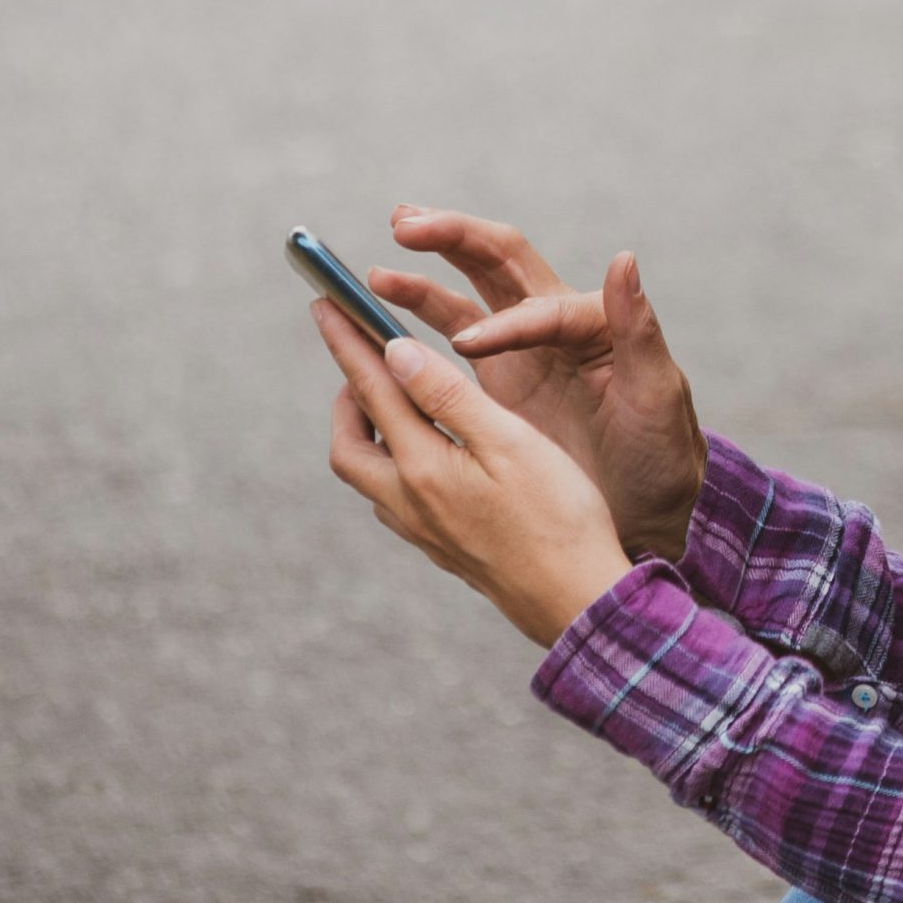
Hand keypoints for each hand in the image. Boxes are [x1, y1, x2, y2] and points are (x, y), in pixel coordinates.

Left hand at [311, 298, 632, 647]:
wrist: (577, 601)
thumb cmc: (559, 517)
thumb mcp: (510, 442)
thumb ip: (448, 395)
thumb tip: (393, 352)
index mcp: (424, 467)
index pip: (372, 389)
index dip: (347, 341)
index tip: (325, 302)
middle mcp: (409, 501)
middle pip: (349, 443)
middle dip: (347, 394)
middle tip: (363, 357)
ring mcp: (422, 530)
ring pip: (368, 473)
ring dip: (368, 430)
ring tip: (395, 400)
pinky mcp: (440, 547)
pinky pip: (393, 498)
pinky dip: (392, 461)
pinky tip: (425, 455)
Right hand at [366, 206, 706, 565]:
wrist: (650, 508)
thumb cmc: (662, 452)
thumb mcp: (657, 393)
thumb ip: (638, 329)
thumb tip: (623, 258)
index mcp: (593, 323)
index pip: (540, 306)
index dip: (504, 322)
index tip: (468, 345)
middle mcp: (554, 324)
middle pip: (498, 261)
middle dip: (452, 238)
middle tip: (405, 225)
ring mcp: (522, 349)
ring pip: (466, 297)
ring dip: (422, 281)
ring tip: (378, 275)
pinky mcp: (500, 381)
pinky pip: (451, 338)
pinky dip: (416, 324)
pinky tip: (380, 320)